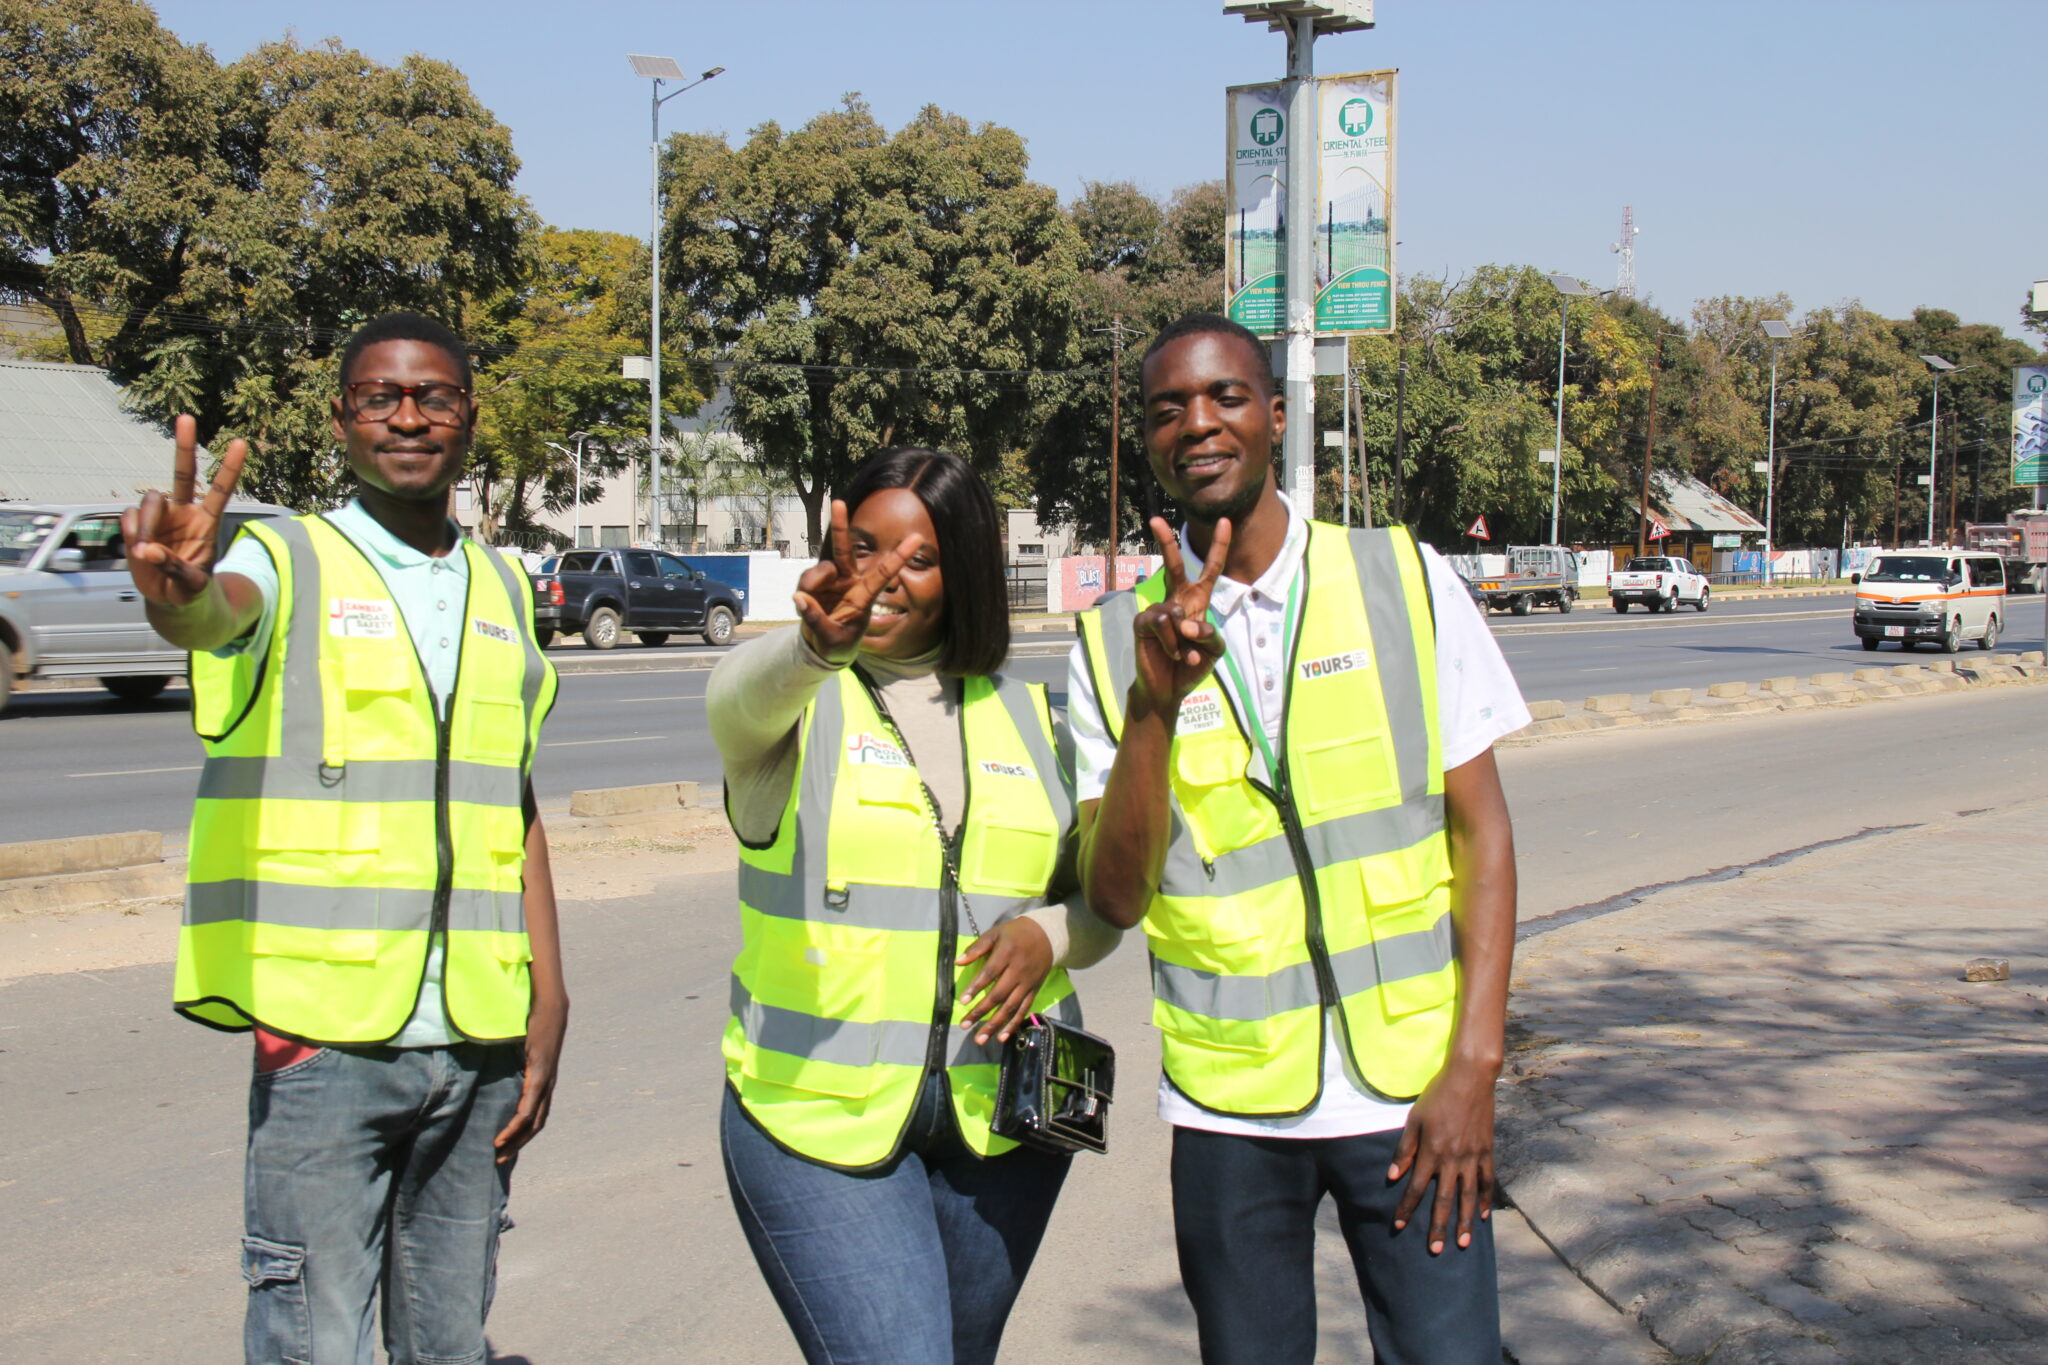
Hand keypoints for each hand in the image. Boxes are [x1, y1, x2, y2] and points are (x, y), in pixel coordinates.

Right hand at [120, 415, 248, 606]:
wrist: (170, 600)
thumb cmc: (190, 590)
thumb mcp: (191, 585)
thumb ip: (173, 568)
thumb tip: (147, 550)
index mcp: (207, 522)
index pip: (220, 489)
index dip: (229, 467)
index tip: (240, 442)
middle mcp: (184, 512)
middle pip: (182, 472)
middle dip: (184, 445)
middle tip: (187, 417)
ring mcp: (160, 516)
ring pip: (149, 500)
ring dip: (145, 524)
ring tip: (145, 551)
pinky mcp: (137, 524)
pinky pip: (128, 517)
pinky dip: (131, 532)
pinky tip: (137, 549)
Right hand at [495, 993, 567, 1162]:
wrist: (551, 1005)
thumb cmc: (535, 1023)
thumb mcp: (522, 1047)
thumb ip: (514, 1060)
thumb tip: (497, 1066)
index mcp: (544, 1081)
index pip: (536, 1116)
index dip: (523, 1134)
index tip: (506, 1148)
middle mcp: (548, 1085)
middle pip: (536, 1124)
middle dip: (519, 1144)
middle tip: (501, 1160)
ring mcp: (546, 1079)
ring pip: (533, 1119)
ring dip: (516, 1138)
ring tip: (499, 1151)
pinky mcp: (540, 1071)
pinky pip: (530, 1103)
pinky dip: (519, 1121)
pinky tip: (506, 1133)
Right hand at [792, 499, 924, 661]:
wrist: (824, 647)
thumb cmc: (837, 643)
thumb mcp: (832, 639)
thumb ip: (817, 620)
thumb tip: (799, 598)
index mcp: (864, 595)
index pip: (884, 573)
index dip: (899, 556)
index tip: (916, 538)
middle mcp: (848, 582)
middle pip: (845, 550)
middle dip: (840, 526)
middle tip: (838, 502)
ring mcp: (830, 581)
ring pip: (821, 569)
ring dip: (814, 582)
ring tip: (809, 602)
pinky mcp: (813, 584)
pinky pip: (806, 580)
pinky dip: (803, 592)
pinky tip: (804, 604)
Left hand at [956, 916, 1052, 1045]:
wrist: (1047, 935)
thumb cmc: (1015, 934)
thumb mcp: (995, 933)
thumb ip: (977, 948)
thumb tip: (957, 962)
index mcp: (1007, 954)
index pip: (989, 973)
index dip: (976, 987)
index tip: (963, 1001)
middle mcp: (1018, 971)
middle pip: (998, 995)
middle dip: (980, 1012)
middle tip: (964, 1025)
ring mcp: (1027, 983)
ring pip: (1010, 1008)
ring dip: (994, 1025)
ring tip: (980, 1038)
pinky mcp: (1034, 991)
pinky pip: (1023, 1010)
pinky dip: (1013, 1025)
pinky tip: (1001, 1037)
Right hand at [1129, 515, 1231, 718]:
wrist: (1169, 690)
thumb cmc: (1192, 666)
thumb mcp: (1214, 650)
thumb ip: (1210, 633)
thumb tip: (1186, 622)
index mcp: (1197, 602)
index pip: (1209, 570)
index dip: (1219, 546)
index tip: (1225, 521)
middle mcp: (1176, 601)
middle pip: (1173, 566)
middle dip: (1166, 542)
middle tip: (1155, 520)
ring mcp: (1157, 611)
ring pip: (1176, 613)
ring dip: (1186, 638)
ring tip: (1184, 654)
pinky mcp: (1143, 623)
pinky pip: (1163, 624)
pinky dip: (1173, 643)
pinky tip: (1173, 654)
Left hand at [1388, 1059, 1496, 1253]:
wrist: (1470, 1079)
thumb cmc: (1437, 1096)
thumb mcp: (1414, 1119)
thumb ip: (1404, 1150)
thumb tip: (1392, 1176)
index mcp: (1431, 1151)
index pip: (1416, 1187)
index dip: (1406, 1208)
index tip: (1398, 1225)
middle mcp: (1452, 1159)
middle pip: (1444, 1200)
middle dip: (1438, 1226)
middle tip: (1435, 1249)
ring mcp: (1472, 1157)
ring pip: (1468, 1197)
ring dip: (1464, 1221)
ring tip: (1462, 1243)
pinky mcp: (1486, 1152)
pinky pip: (1486, 1182)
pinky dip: (1485, 1200)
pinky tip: (1483, 1217)